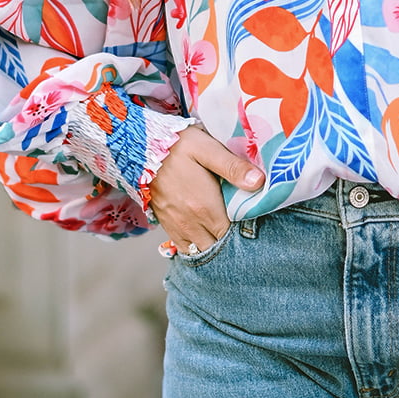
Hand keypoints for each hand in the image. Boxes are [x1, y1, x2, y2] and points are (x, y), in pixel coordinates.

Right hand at [148, 127, 263, 253]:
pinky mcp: (167, 226)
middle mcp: (192, 224)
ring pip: (202, 251)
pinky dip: (198, 248)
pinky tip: (208, 238)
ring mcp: (178, 227)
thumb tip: (259, 182)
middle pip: (219, 246)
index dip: (247, 233)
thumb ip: (233, 167)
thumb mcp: (207, 149)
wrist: (139, 148)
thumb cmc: (177, 146)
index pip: (234, 235)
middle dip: (233, 243)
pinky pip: (185, 249)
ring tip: (229, 236)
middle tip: (246, 232)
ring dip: (216, 247)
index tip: (256, 224)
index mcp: (206, 208)